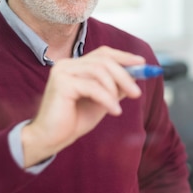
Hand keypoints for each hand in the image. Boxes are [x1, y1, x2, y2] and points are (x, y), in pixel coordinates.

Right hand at [21, 46, 145, 166]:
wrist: (51, 139)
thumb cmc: (73, 121)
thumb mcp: (100, 101)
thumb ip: (114, 87)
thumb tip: (135, 75)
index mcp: (75, 66)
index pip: (102, 53)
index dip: (123, 56)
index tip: (142, 63)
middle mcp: (67, 64)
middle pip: (103, 60)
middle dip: (124, 75)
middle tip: (137, 92)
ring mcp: (62, 72)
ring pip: (99, 71)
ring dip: (115, 88)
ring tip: (119, 107)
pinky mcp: (61, 83)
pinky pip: (92, 87)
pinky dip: (107, 99)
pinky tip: (114, 111)